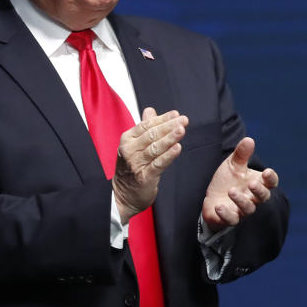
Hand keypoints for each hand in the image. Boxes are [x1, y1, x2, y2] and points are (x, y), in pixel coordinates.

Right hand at [112, 107, 187, 223]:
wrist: (122, 195)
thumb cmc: (131, 167)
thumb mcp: (133, 145)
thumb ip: (143, 127)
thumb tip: (150, 110)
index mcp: (127, 140)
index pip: (146, 125)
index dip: (162, 119)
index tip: (176, 114)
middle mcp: (130, 150)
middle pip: (152, 135)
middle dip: (169, 126)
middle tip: (184, 120)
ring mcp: (136, 164)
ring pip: (155, 148)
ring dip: (170, 138)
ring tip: (182, 130)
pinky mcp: (144, 177)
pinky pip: (158, 164)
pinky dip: (168, 156)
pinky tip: (177, 148)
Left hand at [202, 137, 278, 231]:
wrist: (212, 198)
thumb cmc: (228, 180)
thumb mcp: (233, 165)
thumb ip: (241, 154)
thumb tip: (249, 139)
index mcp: (257, 183)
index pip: (270, 183)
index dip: (271, 178)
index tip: (266, 172)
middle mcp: (253, 198)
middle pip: (263, 197)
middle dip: (259, 191)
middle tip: (252, 183)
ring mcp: (242, 210)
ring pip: (248, 208)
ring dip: (241, 200)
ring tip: (231, 191)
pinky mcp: (230, 218)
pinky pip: (231, 219)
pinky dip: (226, 214)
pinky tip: (219, 206)